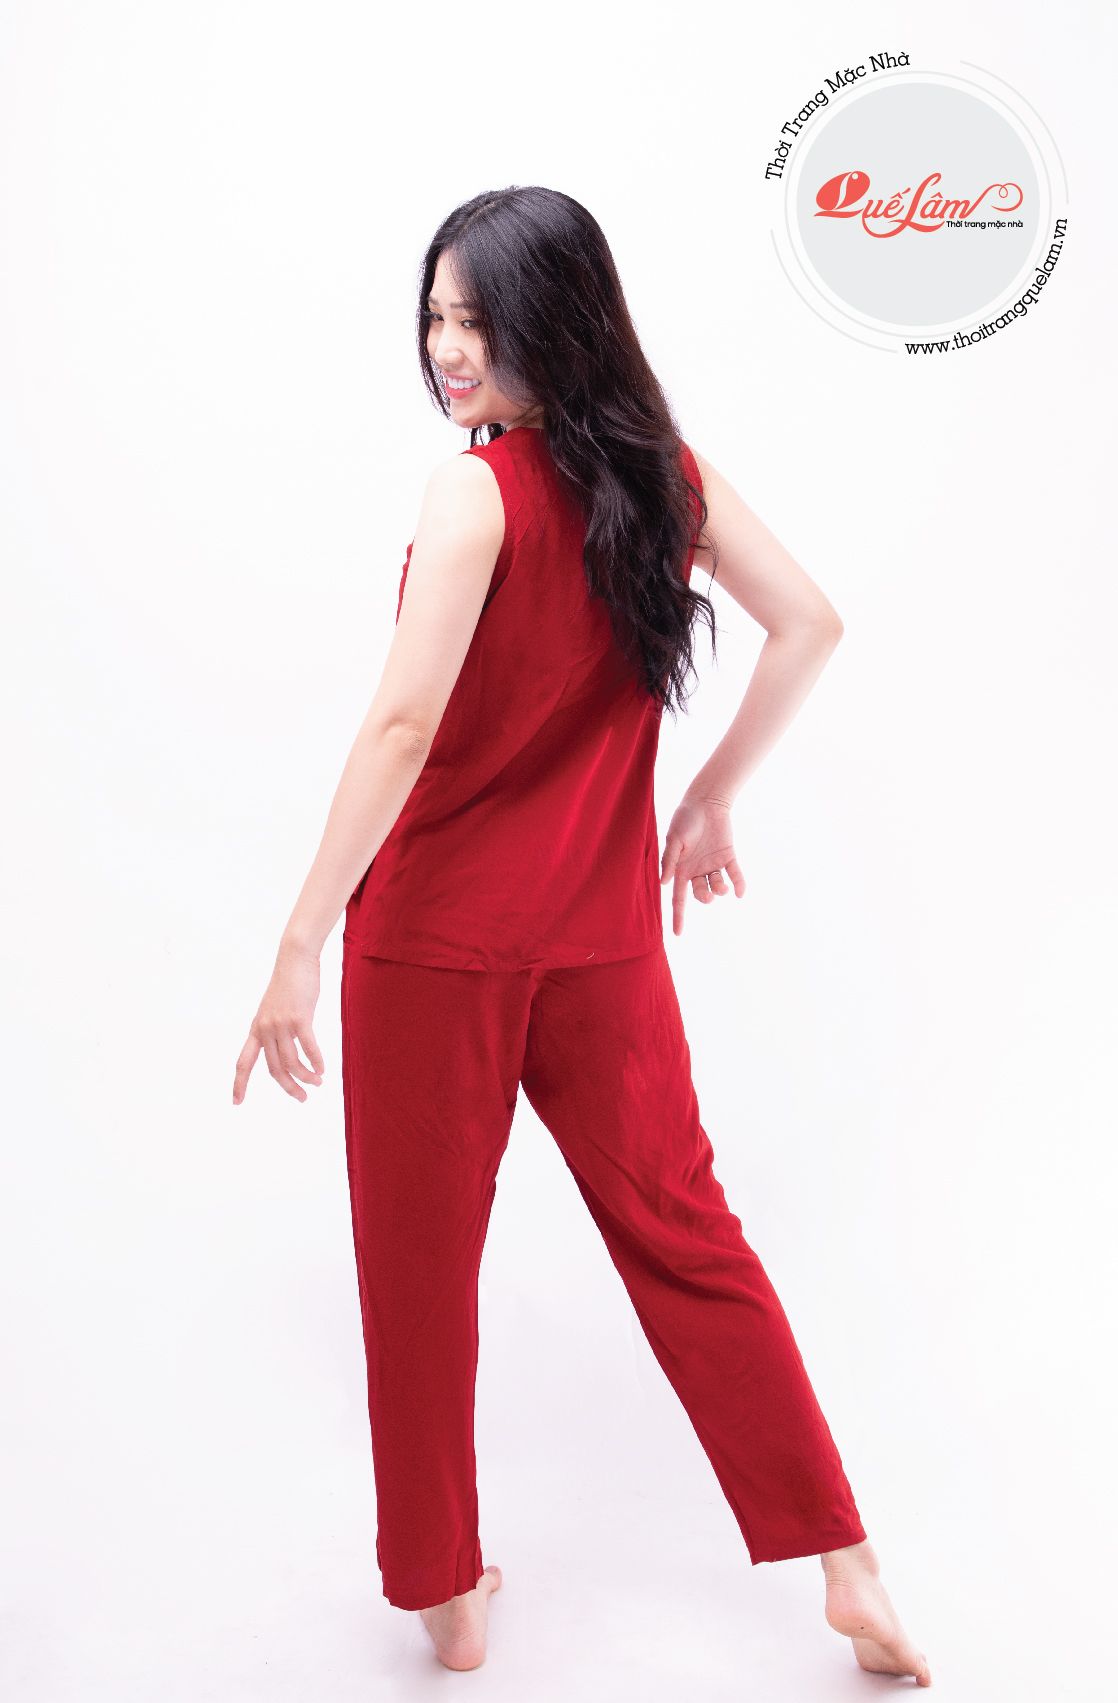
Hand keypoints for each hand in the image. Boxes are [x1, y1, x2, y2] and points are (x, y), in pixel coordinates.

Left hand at [232, 940, 325, 1103]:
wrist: (295, 959)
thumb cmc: (290, 983)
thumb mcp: (276, 1009)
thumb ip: (278, 1029)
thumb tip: (288, 1050)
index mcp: (257, 1029)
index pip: (243, 1062)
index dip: (239, 1083)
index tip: (236, 1102)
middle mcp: (265, 1029)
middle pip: (274, 1069)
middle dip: (289, 1087)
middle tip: (302, 1098)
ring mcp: (281, 1024)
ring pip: (291, 1062)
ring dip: (305, 1077)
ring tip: (317, 1082)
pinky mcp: (299, 1018)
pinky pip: (308, 1047)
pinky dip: (316, 1061)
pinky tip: (322, 1069)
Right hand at [660, 793, 745, 935]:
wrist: (705, 802)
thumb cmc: (685, 820)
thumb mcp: (674, 840)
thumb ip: (670, 861)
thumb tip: (665, 884)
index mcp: (681, 869)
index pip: (679, 899)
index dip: (678, 916)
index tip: (677, 934)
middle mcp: (697, 870)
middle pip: (700, 894)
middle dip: (705, 898)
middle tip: (709, 896)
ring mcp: (713, 864)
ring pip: (717, 885)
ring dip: (720, 890)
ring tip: (723, 888)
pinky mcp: (728, 855)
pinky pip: (735, 873)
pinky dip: (740, 884)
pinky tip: (740, 893)